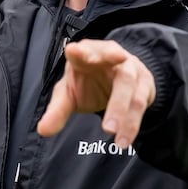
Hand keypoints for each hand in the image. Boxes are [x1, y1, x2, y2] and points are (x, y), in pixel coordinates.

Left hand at [36, 39, 155, 148]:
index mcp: (87, 53)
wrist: (119, 79)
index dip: (81, 51)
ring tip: (113, 135)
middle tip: (107, 127)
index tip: (75, 51)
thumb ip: (57, 110)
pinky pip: (140, 101)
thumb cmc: (89, 82)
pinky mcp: (144, 81)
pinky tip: (124, 139)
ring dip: (122, 113)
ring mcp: (130, 67)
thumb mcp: (70, 94)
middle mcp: (111, 54)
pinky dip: (132, 121)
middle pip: (114, 70)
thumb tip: (43, 130)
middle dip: (113, 98)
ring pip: (129, 87)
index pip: (84, 50)